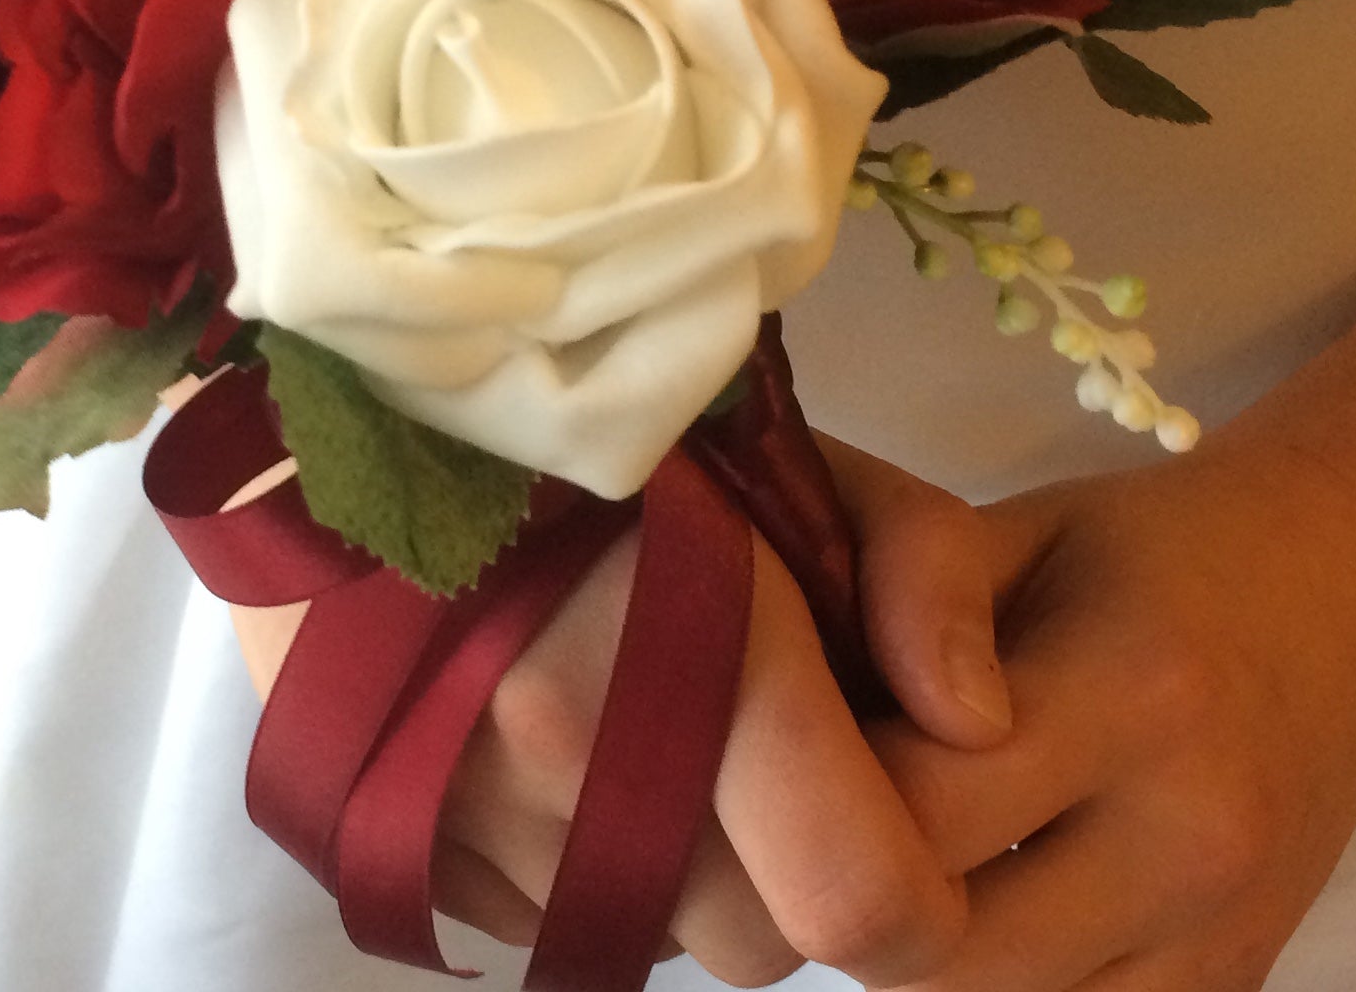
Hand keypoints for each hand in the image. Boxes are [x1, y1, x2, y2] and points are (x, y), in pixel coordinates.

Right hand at [231, 499, 1005, 987]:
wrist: (372, 416)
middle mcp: (571, 774)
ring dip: (697, 864)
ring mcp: (475, 825)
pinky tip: (589, 742)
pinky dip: (601, 858)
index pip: (859, 899)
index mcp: (688, 665)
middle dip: (801, 868)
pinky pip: (564, 918)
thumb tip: (983, 725)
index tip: (912, 812)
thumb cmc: (615, 428)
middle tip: (782, 737)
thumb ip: (927, 570)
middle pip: (762, 939)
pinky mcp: (412, 854)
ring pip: (660, 932)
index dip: (923, 889)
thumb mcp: (799, 454)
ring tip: (672, 717)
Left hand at [826, 434, 1355, 991]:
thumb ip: (908, 600)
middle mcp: (1189, 837)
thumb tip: (815, 722)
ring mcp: (1223, 937)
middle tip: (830, 812)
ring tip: (913, 849)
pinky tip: (993, 893)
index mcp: (1128, 692)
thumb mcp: (1016, 527)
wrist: (1348, 590)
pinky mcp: (1236, 988)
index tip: (792, 746)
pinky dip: (1008, 983)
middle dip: (852, 895)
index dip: (819, 793)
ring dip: (923, 955)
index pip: (915, 816)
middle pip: (943, 954)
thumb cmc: (1148, 548)